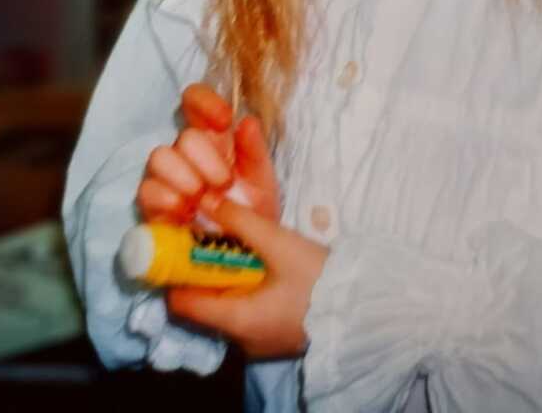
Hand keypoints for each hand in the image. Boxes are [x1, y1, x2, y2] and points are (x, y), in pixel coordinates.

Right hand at [137, 84, 279, 223]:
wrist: (244, 257)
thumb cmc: (253, 211)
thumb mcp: (262, 180)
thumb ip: (255, 150)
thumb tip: (246, 122)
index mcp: (213, 138)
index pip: (194, 100)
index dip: (204, 102)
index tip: (224, 120)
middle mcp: (185, 154)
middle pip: (183, 135)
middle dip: (206, 159)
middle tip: (224, 185)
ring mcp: (165, 179)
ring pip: (159, 157)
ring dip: (185, 178)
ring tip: (203, 200)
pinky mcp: (152, 208)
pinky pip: (148, 191)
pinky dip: (169, 201)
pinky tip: (186, 214)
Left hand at [167, 197, 328, 358]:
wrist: (365, 307)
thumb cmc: (320, 278)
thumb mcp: (280, 243)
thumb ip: (240, 221)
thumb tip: (205, 200)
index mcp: (236, 320)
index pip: (181, 303)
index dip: (176, 271)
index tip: (182, 242)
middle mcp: (240, 339)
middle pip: (203, 304)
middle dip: (204, 269)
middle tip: (212, 235)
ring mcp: (258, 341)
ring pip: (226, 307)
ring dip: (227, 278)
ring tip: (239, 245)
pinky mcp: (274, 336)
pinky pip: (246, 313)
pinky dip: (245, 290)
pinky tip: (261, 266)